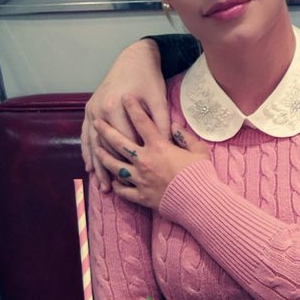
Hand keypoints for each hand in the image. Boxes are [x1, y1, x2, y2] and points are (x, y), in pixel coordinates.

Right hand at [82, 40, 170, 190]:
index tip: (137, 178)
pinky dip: (87, 151)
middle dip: (110, 169)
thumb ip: (160, 123)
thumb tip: (167, 146)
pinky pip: (85, 135)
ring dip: (97, 165)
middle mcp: (101, 110)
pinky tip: (89, 167)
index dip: (131, 160)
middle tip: (113, 190)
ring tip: (101, 185)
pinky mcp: (89, 108)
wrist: (133, 58)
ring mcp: (92, 109)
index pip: (125, 140)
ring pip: (93, 144)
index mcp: (116, 107)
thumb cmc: (148, 79)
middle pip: (105, 146)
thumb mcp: (159, 99)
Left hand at [94, 96, 209, 209]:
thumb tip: (174, 126)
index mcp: (159, 147)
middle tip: (97, 121)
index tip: (125, 97)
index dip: (133, 108)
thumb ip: (185, 137)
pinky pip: (123, 190)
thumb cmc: (201, 174)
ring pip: (115, 166)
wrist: (199, 201)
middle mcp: (144, 161)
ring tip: (97, 149)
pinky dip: (116, 185)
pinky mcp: (141, 196)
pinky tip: (113, 181)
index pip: (142, 122)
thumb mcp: (199, 150)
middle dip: (106, 130)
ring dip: (104, 156)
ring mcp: (140, 179)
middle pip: (119, 142)